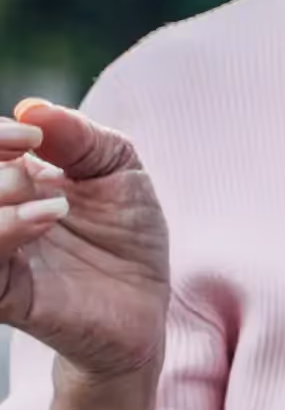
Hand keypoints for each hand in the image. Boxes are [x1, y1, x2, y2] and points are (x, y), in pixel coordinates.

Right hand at [0, 101, 169, 386]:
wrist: (146, 302)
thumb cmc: (127, 233)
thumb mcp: (119, 170)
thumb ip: (82, 137)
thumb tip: (31, 107)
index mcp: (11, 179)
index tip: (31, 136)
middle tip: (31, 164)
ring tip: (50, 202)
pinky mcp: (5, 295)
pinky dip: (4, 231)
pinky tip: (44, 218)